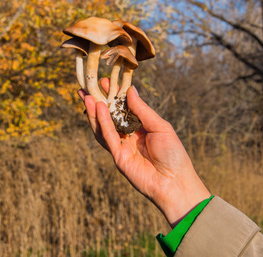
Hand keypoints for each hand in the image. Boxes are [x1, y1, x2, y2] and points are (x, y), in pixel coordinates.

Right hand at [78, 78, 210, 226]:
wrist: (175, 182)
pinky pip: (107, 137)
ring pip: (103, 127)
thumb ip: (142, 110)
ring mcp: (122, 146)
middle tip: (88, 86)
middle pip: (109, 116)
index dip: (114, 95)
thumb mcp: (160, 126)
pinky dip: (102, 123)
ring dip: (94, 111)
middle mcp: (128, 135)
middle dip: (98, 102)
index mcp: (140, 127)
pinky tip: (98, 108)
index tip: (106, 81)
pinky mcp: (118, 157)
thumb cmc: (173, 154)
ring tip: (87, 96)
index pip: (123, 108)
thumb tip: (130, 90)